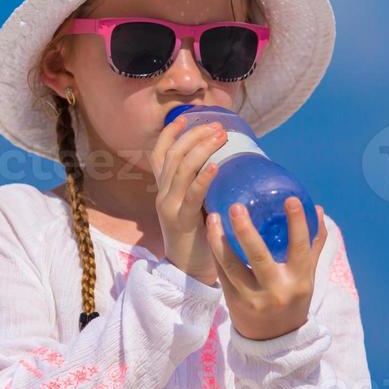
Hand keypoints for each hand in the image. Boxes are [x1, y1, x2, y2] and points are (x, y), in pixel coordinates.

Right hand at [149, 115, 228, 285]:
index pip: (159, 153)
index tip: (185, 116)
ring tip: (221, 137)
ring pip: (180, 169)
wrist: (188, 272)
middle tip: (218, 126)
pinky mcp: (181, 222)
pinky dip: (204, 177)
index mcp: (165, 190)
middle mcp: (163, 194)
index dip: (170, 133)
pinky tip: (217, 166)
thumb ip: (204, 187)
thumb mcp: (197, 206)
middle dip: (194, 135)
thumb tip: (229, 163)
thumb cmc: (200, 237)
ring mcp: (169, 207)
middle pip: (173, 155)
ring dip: (202, 149)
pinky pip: (192, 195)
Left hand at [206, 196, 327, 339]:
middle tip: (236, 206)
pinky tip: (211, 233)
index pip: (300, 248)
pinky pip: (222, 272)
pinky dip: (216, 252)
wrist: (274, 340)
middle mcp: (275, 290)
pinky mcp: (232, 302)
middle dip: (246, 230)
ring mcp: (251, 298)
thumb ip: (313, 244)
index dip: (297, 224)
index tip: (291, 199)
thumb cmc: (293, 299)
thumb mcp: (307, 275)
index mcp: (299, 281)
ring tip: (214, 216)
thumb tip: (318, 209)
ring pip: (231, 265)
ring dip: (219, 239)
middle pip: (258, 256)